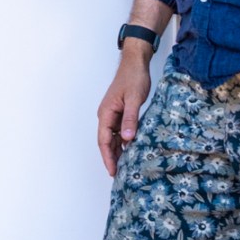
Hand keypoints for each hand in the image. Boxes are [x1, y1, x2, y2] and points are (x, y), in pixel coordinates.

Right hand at [95, 50, 153, 176]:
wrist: (136, 63)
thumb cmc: (133, 78)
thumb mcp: (134, 99)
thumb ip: (130, 119)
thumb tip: (126, 139)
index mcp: (106, 112)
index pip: (103, 140)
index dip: (107, 157)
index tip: (113, 171)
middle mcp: (107, 115)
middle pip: (106, 141)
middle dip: (112, 158)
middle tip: (120, 175)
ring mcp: (114, 114)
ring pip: (113, 138)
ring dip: (118, 151)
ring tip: (126, 167)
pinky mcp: (121, 113)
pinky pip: (120, 131)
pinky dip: (124, 142)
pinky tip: (131, 150)